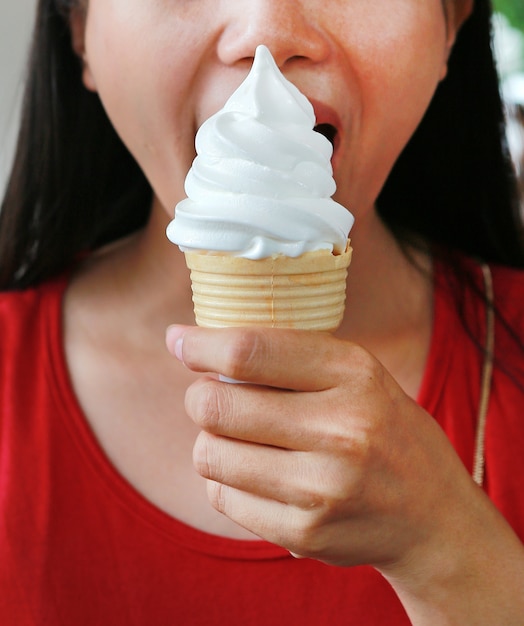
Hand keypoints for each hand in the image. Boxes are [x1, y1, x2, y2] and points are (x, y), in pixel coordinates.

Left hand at [165, 324, 475, 568]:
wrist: (432, 517)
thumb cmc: (385, 431)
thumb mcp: (359, 375)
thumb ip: (290, 357)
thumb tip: (197, 344)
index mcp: (354, 375)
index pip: (249, 353)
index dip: (200, 344)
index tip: (178, 340)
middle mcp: (341, 431)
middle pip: (216, 406)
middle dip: (199, 397)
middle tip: (211, 396)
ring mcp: (323, 488)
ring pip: (209, 454)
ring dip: (210, 440)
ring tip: (239, 438)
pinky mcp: (305, 532)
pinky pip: (221, 496)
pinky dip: (224, 479)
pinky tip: (254, 474)